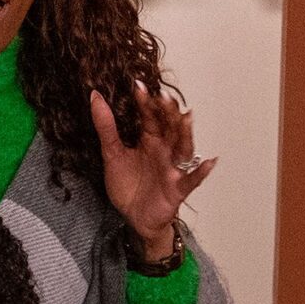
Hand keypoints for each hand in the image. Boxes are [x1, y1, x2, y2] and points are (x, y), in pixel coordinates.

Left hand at [90, 85, 216, 265]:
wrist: (133, 217)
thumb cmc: (128, 186)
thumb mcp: (112, 154)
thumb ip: (106, 127)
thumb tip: (95, 97)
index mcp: (149, 141)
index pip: (150, 118)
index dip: (145, 103)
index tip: (138, 86)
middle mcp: (164, 151)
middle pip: (170, 128)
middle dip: (168, 112)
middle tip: (164, 97)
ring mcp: (173, 169)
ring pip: (183, 148)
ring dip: (185, 133)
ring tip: (187, 118)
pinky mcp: (178, 189)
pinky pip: (192, 180)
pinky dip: (201, 172)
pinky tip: (209, 162)